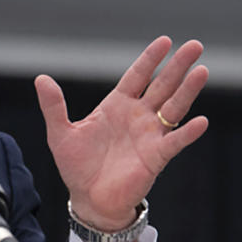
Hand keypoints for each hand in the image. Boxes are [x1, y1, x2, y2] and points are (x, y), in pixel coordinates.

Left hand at [34, 38, 207, 241]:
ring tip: (201, 71)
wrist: (88, 200)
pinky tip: (200, 121)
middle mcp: (138, 116)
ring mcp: (150, 135)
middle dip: (178, 66)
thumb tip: (40, 79)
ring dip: (188, 90)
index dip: (150, 59)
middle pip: (162, 85)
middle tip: (194, 45)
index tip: (164, 41)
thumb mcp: (61, 134)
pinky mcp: (156, 156)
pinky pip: (175, 141)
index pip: (137, 76)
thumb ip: (54, 106)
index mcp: (117, 106)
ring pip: (173, 107)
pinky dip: (187, 132)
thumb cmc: (77, 167)